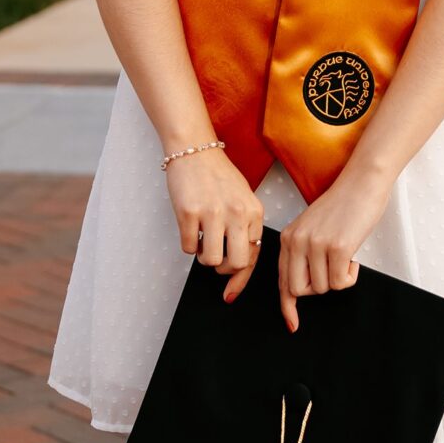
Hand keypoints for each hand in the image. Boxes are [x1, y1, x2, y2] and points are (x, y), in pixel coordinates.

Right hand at [163, 147, 263, 297]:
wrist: (195, 150)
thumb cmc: (218, 176)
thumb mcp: (243, 199)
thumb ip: (245, 228)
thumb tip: (239, 265)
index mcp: (254, 212)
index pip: (254, 256)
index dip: (241, 279)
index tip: (231, 292)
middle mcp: (237, 213)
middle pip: (237, 263)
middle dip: (225, 269)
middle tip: (217, 260)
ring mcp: (213, 213)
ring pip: (212, 260)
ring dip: (205, 257)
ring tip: (203, 241)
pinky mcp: (190, 213)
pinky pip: (189, 248)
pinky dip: (189, 245)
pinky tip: (191, 229)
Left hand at [278, 162, 390, 332]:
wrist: (362, 181)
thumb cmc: (343, 204)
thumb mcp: (313, 227)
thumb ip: (303, 252)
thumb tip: (301, 287)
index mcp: (288, 237)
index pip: (282, 280)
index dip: (287, 306)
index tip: (292, 323)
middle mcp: (297, 241)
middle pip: (299, 290)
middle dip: (318, 288)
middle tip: (333, 271)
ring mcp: (316, 244)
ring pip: (322, 288)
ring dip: (338, 279)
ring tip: (346, 256)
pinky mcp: (337, 248)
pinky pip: (340, 282)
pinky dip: (350, 276)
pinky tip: (354, 258)